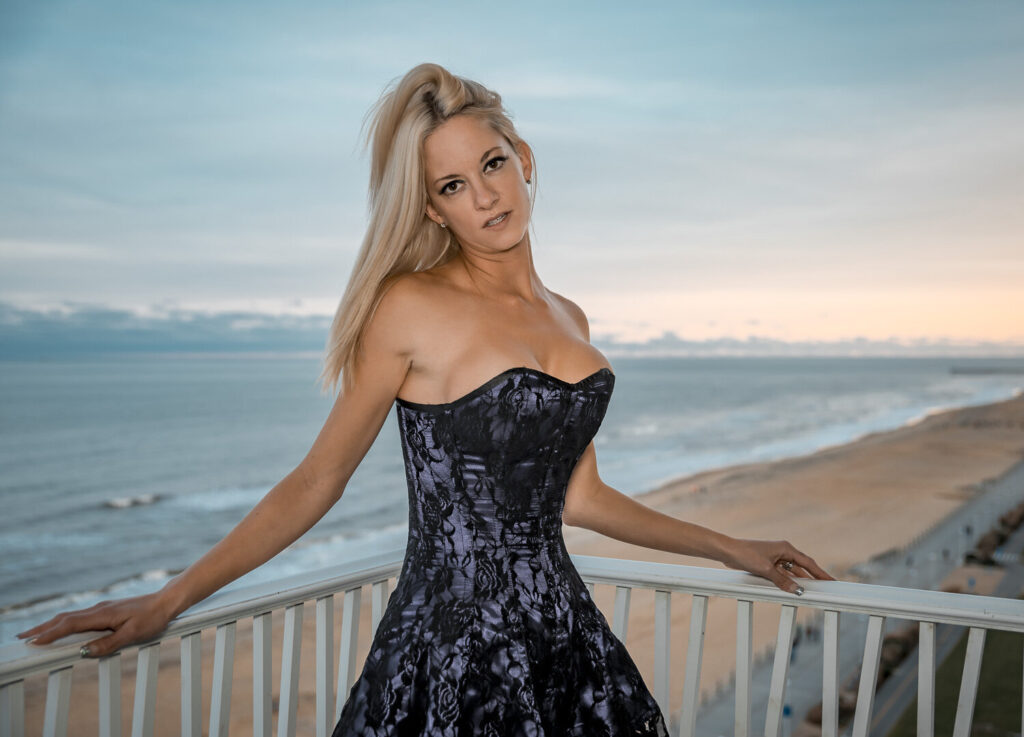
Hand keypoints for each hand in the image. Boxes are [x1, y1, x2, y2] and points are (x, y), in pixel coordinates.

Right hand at [14, 592, 175, 657]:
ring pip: (70, 616)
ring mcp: (101, 608)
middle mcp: (98, 609)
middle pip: (64, 618)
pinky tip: (59, 628)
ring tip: (33, 634)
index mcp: (102, 615)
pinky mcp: (105, 610)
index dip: (50, 634)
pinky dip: (63, 622)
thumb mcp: (133, 634)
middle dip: (41, 628)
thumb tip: (84, 652)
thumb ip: (109, 644)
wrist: (166, 601)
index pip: (70, 625)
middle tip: (21, 638)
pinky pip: (78, 616)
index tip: (33, 642)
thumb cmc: (152, 618)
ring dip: (50, 625)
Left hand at [720, 537, 835, 594]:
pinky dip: (788, 581)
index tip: (831, 580)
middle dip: (813, 577)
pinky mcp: (768, 564)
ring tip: (812, 591)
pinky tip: (793, 588)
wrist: (728, 551)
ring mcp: (775, 558)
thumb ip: (782, 581)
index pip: (808, 563)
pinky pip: (783, 574)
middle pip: (802, 567)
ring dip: (800, 580)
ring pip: (792, 572)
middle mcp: (783, 552)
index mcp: (786, 548)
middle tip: (826, 587)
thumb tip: (797, 590)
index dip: (821, 573)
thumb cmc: (746, 554)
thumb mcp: (766, 569)